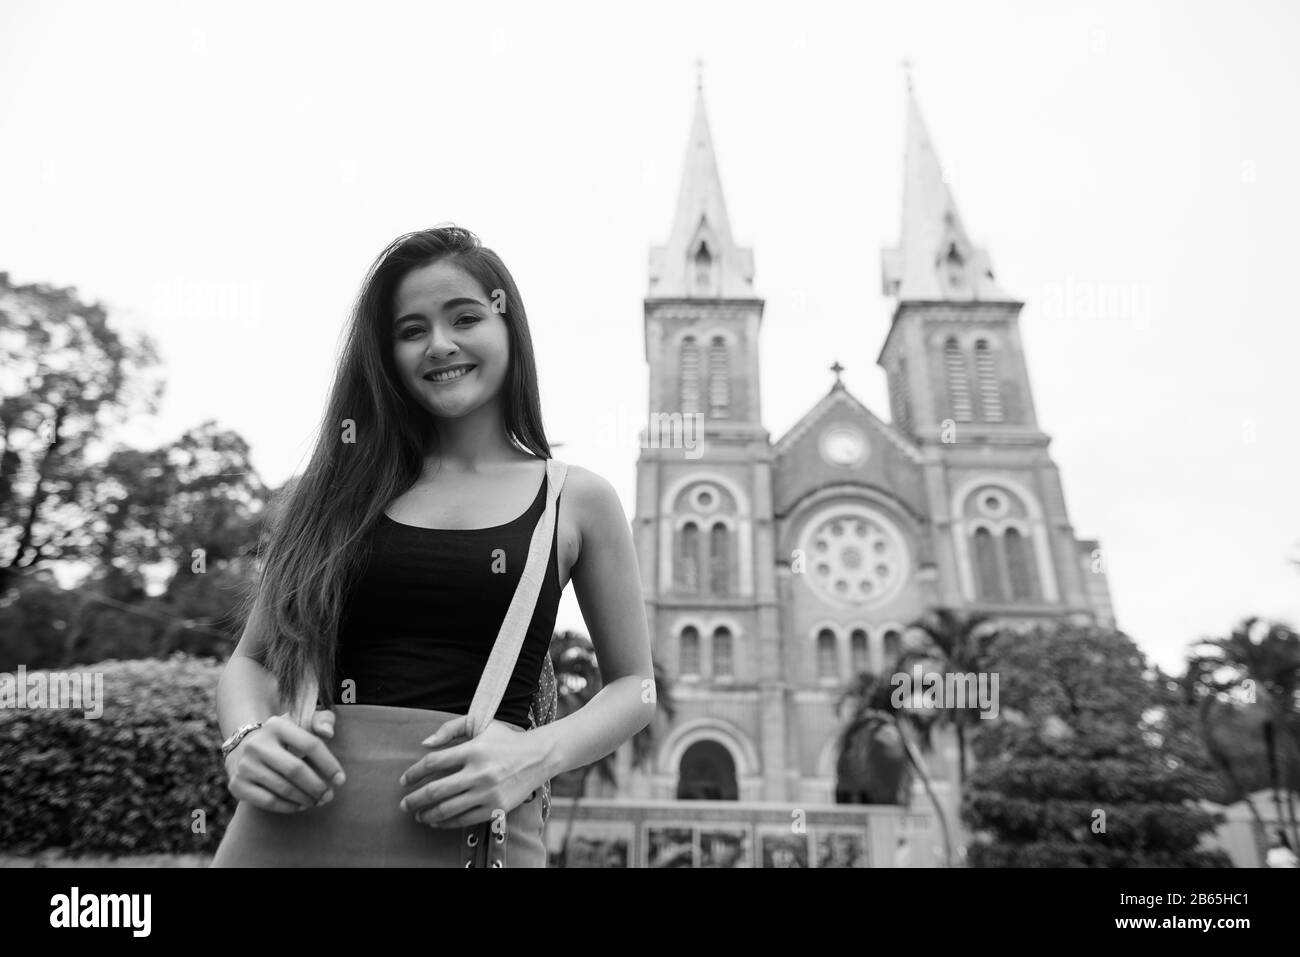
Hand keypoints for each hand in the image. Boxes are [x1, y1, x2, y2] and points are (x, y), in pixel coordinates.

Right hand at [224, 709, 344, 812]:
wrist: (244, 749)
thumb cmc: (284, 738)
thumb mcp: (301, 722)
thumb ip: (322, 720)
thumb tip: (328, 732)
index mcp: (276, 725)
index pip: (310, 744)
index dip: (329, 764)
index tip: (341, 780)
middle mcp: (257, 744)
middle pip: (295, 770)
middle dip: (317, 786)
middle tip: (329, 796)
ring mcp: (245, 765)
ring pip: (283, 788)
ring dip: (305, 798)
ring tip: (317, 801)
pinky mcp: (237, 785)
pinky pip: (268, 801)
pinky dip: (288, 807)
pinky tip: (300, 806)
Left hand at [397, 716, 547, 828]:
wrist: (538, 757)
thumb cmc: (505, 740)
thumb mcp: (480, 725)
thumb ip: (450, 729)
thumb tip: (424, 744)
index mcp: (473, 750)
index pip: (433, 763)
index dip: (414, 773)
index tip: (404, 781)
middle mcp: (479, 772)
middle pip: (436, 790)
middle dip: (414, 800)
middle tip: (403, 805)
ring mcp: (488, 792)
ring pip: (447, 809)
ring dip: (427, 814)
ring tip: (418, 815)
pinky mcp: (495, 807)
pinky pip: (464, 820)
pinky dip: (446, 823)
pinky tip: (437, 821)